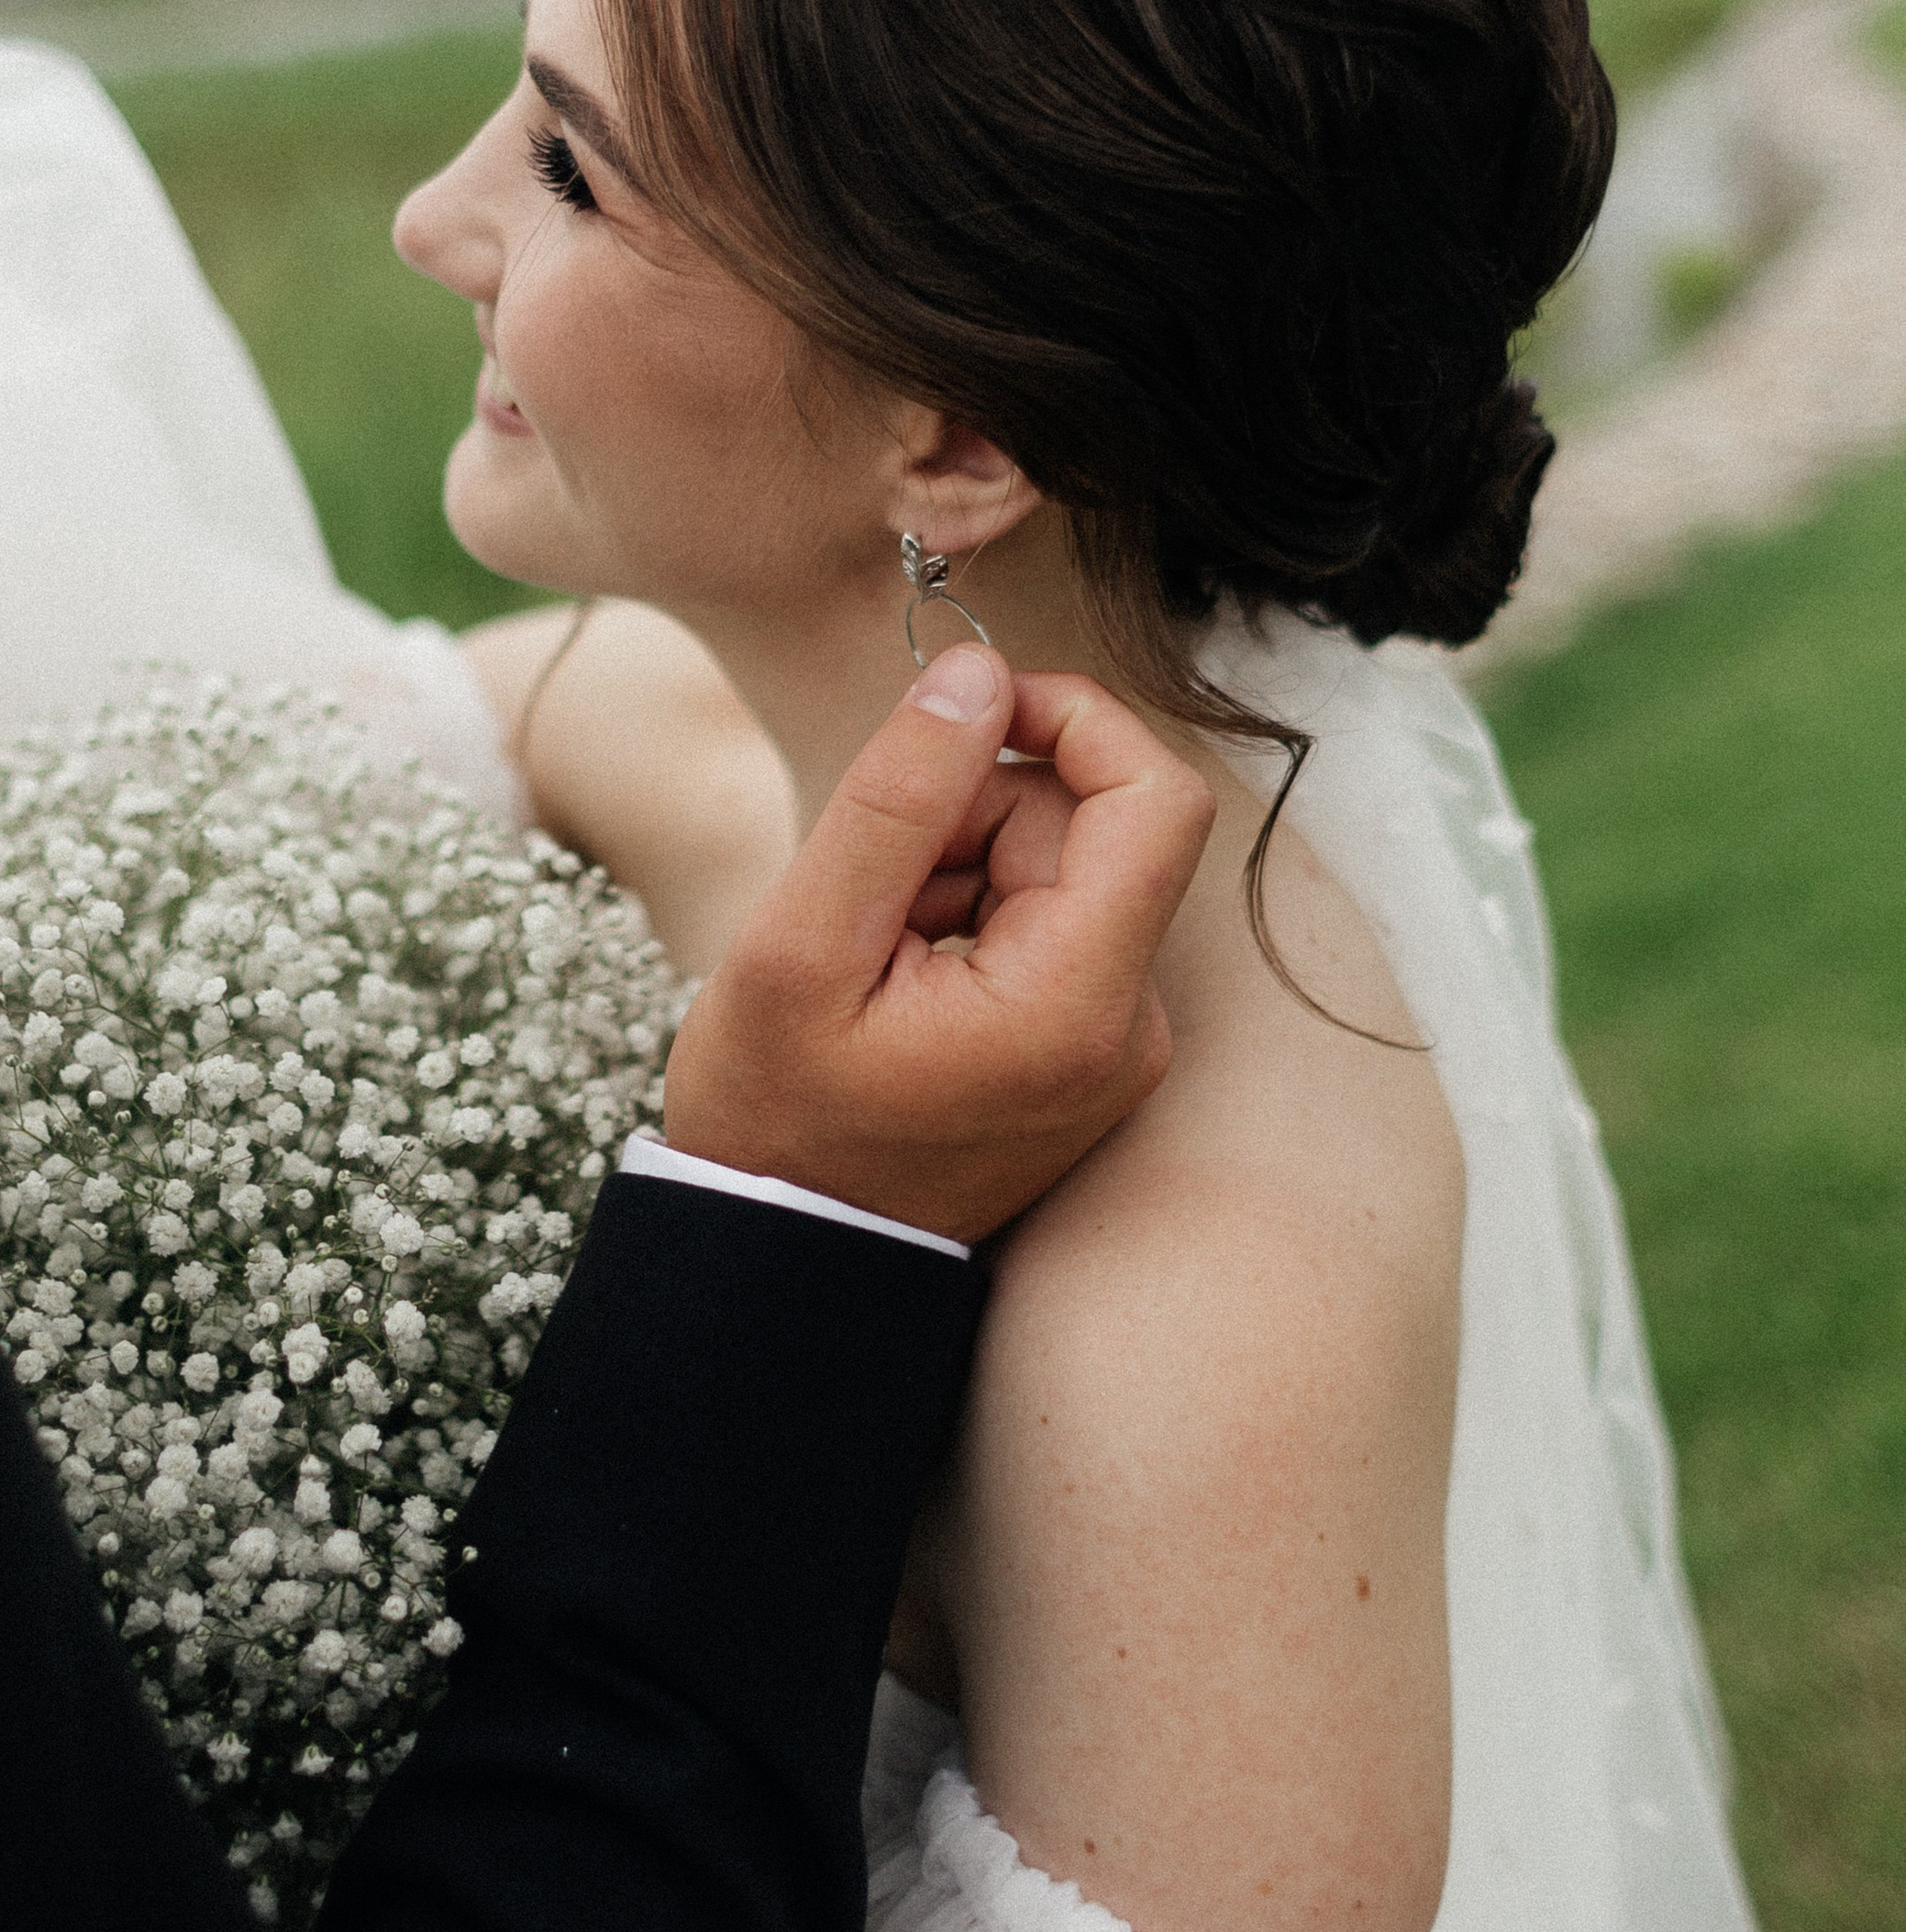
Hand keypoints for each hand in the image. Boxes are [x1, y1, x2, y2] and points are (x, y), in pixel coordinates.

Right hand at [662, 643, 1214, 1247]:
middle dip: (968, 818)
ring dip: (954, 869)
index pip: (1155, 801)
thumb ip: (897, 798)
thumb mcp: (801, 945)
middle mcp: (1129, 1028)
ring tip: (868, 954)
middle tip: (864, 893)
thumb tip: (979, 671)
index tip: (969, 711)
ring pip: (1054, 869)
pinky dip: (964, 918)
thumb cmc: (775, 1122)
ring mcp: (1114, 1044)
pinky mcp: (1087, 1048)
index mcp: (1078, 1007)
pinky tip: (894, 981)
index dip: (1073, 719)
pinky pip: (1043, 924)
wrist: (785, 1261)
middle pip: (1084, 828)